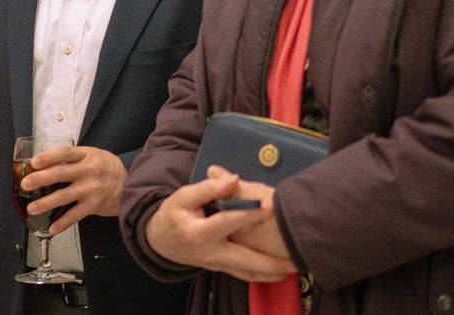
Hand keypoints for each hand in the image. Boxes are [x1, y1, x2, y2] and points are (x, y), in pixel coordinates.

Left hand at [20, 145, 126, 234]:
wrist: (131, 185)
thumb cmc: (108, 169)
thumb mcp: (94, 155)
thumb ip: (74, 159)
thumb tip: (47, 164)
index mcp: (87, 156)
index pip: (65, 153)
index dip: (48, 157)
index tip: (34, 162)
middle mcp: (88, 171)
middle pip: (60, 174)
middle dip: (40, 179)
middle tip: (26, 184)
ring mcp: (91, 189)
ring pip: (64, 196)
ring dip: (46, 203)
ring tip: (32, 208)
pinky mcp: (94, 205)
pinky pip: (75, 215)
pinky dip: (63, 223)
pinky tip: (52, 228)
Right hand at [143, 167, 295, 282]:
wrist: (160, 241)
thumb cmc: (173, 215)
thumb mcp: (183, 197)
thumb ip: (208, 188)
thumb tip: (232, 178)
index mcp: (199, 233)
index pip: (226, 222)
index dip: (248, 214)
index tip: (268, 207)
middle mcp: (210, 253)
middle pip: (244, 260)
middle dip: (270, 262)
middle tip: (293, 259)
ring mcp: (216, 264)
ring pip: (247, 273)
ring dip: (271, 272)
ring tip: (293, 267)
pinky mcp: (221, 268)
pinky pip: (244, 274)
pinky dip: (262, 275)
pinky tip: (279, 273)